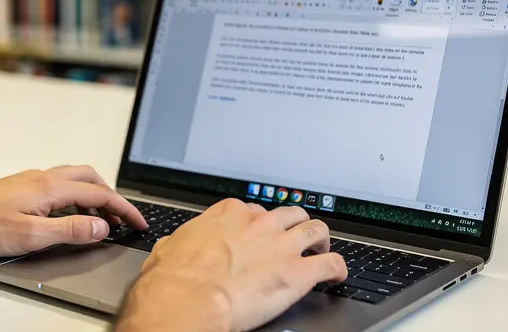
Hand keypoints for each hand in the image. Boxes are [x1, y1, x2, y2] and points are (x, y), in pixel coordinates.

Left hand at [0, 165, 147, 256]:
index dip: (124, 209)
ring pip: (73, 179)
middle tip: (124, 217)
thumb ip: (70, 231)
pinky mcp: (20, 187)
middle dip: (112, 196)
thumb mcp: (31, 235)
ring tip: (101, 218)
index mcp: (50, 187)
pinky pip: (58, 185)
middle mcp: (42, 178)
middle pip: (90, 178)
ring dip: (93, 194)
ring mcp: (30, 180)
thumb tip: (101, 227)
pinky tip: (68, 214)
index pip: (99, 194)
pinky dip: (75, 196)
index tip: (139, 223)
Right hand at [116, 199, 346, 331]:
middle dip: (294, 225)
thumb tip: (174, 246)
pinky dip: (337, 268)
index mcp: (229, 214)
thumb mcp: (169, 247)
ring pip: (316, 229)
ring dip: (320, 240)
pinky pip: (331, 264)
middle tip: (294, 240)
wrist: (189, 300)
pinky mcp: (298, 273)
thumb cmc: (175, 279)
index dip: (259, 223)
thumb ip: (182, 240)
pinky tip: (336, 276)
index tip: (259, 233)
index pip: (254, 208)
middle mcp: (259, 223)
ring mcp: (281, 245)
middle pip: (290, 213)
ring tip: (320, 251)